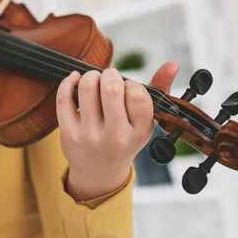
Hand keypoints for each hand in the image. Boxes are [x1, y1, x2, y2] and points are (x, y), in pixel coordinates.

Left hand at [56, 62, 178, 200]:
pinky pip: (64, 99)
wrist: (99, 173)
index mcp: (139, 132)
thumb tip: (172, 64)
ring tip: (95, 79)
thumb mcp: (145, 122)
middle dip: (110, 74)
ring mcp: (90, 136)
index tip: (127, 88)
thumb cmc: (124, 140)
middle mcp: (115, 136)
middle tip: (109, 78)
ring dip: (91, 75)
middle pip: (111, 87)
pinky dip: (68, 82)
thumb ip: (159, 90)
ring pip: (87, 88)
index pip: (138, 94)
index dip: (131, 84)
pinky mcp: (68, 134)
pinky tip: (75, 79)